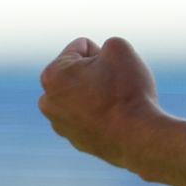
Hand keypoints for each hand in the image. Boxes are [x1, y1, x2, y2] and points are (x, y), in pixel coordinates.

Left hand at [38, 36, 159, 166]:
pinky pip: (91, 117)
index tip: (112, 70)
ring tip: (115, 105)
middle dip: (97, 73)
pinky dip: (102, 115)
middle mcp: (48, 101)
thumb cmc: (126, 90)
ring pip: (85, 95)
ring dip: (98, 94)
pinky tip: (116, 121)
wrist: (137, 137)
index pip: (82, 47)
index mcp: (52, 75)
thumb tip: (103, 61)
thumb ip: (106, 44)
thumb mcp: (119, 47)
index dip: (104, 54)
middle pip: (79, 72)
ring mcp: (61, 125)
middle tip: (114, 86)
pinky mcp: (76, 141)